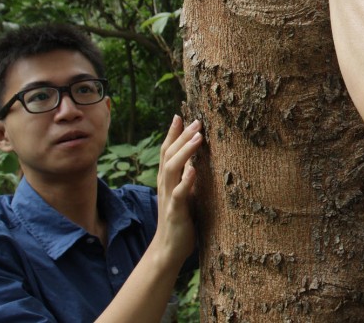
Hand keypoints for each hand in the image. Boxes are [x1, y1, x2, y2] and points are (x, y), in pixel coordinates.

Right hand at [153, 115, 201, 265]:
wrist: (168, 249)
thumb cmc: (180, 220)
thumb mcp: (184, 193)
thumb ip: (186, 176)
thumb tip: (195, 159)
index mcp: (167, 180)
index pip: (167, 151)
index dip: (172, 133)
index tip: (180, 115)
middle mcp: (165, 185)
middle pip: (169, 155)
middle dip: (181, 136)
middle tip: (196, 120)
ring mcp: (169, 197)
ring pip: (172, 169)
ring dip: (185, 151)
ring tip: (198, 137)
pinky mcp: (176, 212)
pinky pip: (179, 194)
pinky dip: (186, 181)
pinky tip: (194, 170)